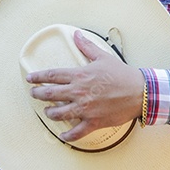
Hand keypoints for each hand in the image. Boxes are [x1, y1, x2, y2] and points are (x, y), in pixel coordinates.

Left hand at [25, 31, 144, 141]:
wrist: (139, 92)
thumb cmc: (122, 74)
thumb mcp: (102, 57)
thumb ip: (86, 46)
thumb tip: (77, 34)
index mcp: (80, 75)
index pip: (52, 75)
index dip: (38, 77)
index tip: (30, 78)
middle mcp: (79, 92)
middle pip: (50, 94)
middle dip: (38, 94)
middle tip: (33, 94)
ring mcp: (85, 108)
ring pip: (58, 113)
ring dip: (50, 113)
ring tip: (47, 112)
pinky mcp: (93, 122)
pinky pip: (76, 132)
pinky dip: (68, 135)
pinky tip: (63, 134)